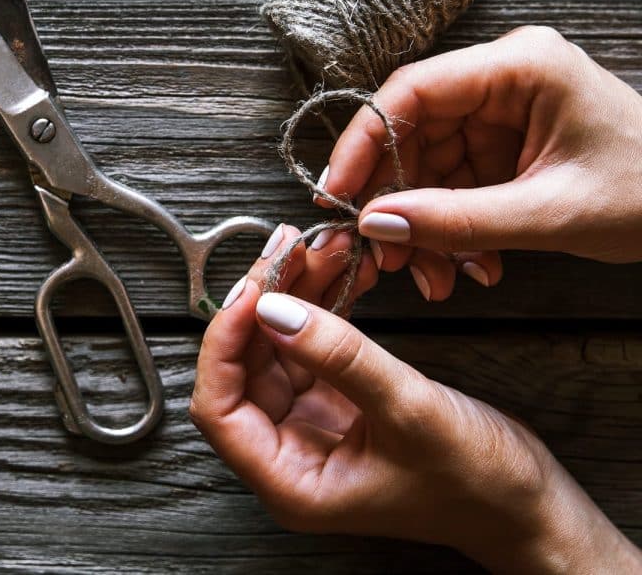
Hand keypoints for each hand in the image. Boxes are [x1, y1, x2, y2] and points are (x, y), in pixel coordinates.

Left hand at [190, 224, 641, 572]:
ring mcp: (310, 425)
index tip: (252, 289)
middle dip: (262, 301)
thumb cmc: (477, 483)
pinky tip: (335, 266)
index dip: (224, 344)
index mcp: (289, 480)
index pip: (219, 407)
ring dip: (293, 293)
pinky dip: (320, 304)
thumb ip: (338, 356)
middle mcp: (287, 453)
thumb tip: (272, 307)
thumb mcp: (408, 410)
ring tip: (319, 244)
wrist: (530, 506)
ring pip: (276, 346)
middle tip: (287, 247)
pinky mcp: (336, 402)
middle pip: (244, 366)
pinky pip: (310, 344)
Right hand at [322, 25, 641, 300]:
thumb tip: (375, 223)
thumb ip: (457, 219)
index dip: (364, 143)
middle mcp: (504, 78)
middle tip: (385, 256)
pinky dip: (452, 228)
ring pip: (429, 165)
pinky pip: (456, 183)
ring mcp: (504, 111)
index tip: (337, 196)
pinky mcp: (507, 144)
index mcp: (520, 66)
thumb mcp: (550, 213)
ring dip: (424, 226)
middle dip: (398, 200)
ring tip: (435, 280)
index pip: (412, 91)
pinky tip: (466, 268)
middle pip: (413, 132)